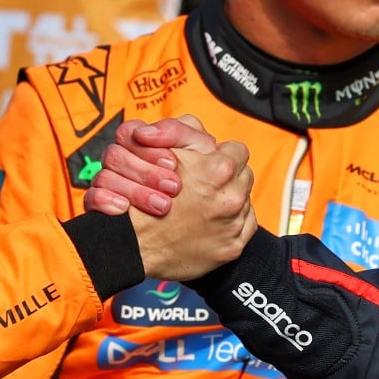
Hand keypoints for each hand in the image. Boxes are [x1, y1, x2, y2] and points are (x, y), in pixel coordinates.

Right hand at [83, 116, 207, 216]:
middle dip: (146, 172)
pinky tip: (126, 209)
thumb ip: (178, 131)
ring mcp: (110, 183)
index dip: (148, 147)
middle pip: (115, 155)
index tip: (173, 163)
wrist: (202, 220)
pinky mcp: (101, 206)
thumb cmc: (202, 178)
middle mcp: (122, 161)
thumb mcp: (199, 149)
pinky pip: (92, 198)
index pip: (128, 132)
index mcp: (141, 143)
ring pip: (104, 177)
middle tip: (174, 188)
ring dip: (135, 191)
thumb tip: (145, 133)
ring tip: (163, 207)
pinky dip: (106, 201)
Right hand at [127, 130, 254, 282]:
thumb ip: (188, 132)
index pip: (237, 150)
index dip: (220, 154)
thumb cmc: (145, 199)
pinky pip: (244, 226)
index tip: (208, 162)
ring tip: (202, 204)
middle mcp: (231, 198)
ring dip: (227, 199)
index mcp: (219, 169)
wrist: (134, 245)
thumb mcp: (161, 150)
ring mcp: (233, 225)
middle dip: (227, 177)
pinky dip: (230, 222)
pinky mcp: (231, 247)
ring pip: (245, 200)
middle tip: (203, 183)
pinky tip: (208, 221)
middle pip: (244, 175)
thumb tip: (208, 137)